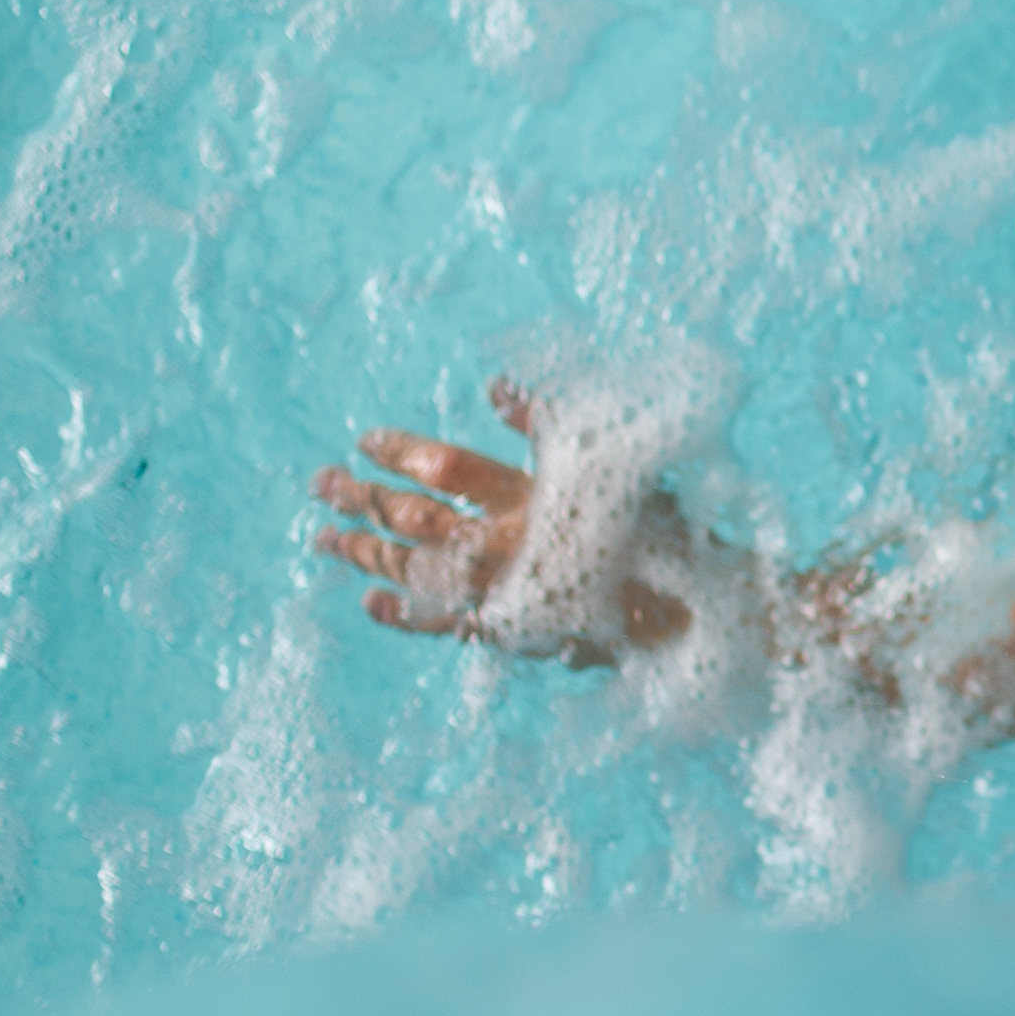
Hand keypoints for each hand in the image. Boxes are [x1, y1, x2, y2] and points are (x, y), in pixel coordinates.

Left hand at [309, 378, 712, 668]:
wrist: (693, 612)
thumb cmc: (661, 530)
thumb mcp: (613, 465)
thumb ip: (549, 424)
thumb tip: (497, 383)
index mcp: (534, 495)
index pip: (448, 467)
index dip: (401, 452)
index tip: (365, 441)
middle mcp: (509, 544)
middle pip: (416, 517)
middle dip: (363, 498)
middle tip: (320, 484)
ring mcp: (504, 592)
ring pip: (416, 570)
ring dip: (365, 551)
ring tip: (325, 539)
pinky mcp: (510, 633)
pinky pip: (440, 625)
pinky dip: (400, 613)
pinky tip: (369, 601)